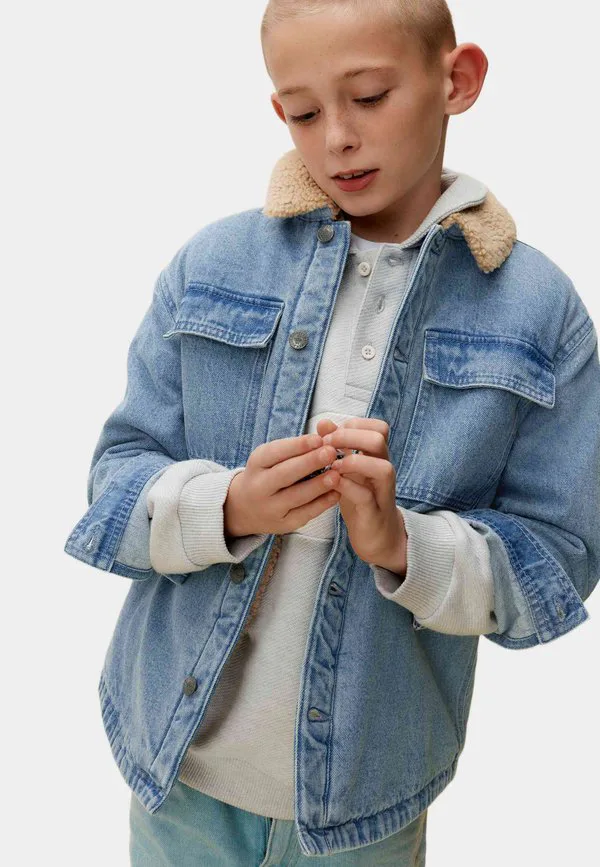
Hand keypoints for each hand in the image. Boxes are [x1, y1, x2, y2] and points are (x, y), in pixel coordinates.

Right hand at [224, 433, 340, 537]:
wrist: (246, 508)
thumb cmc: (269, 474)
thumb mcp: (273, 457)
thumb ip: (297, 448)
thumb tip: (326, 435)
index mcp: (257, 463)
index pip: (275, 452)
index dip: (297, 446)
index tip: (318, 438)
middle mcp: (259, 487)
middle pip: (284, 474)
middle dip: (308, 463)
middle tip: (330, 452)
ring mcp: (270, 508)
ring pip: (295, 496)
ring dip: (318, 485)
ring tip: (336, 475)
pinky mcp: (283, 524)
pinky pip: (305, 514)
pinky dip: (322, 503)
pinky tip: (336, 493)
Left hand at [315, 417, 407, 573]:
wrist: (376, 536)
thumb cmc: (360, 498)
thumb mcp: (347, 469)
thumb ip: (338, 447)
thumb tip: (324, 422)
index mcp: (377, 457)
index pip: (378, 427)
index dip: (353, 424)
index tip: (330, 435)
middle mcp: (383, 469)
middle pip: (379, 439)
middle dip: (349, 436)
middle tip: (327, 445)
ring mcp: (382, 491)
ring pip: (382, 467)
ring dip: (353, 461)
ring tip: (332, 466)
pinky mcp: (374, 512)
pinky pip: (366, 496)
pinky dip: (347, 486)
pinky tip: (332, 483)